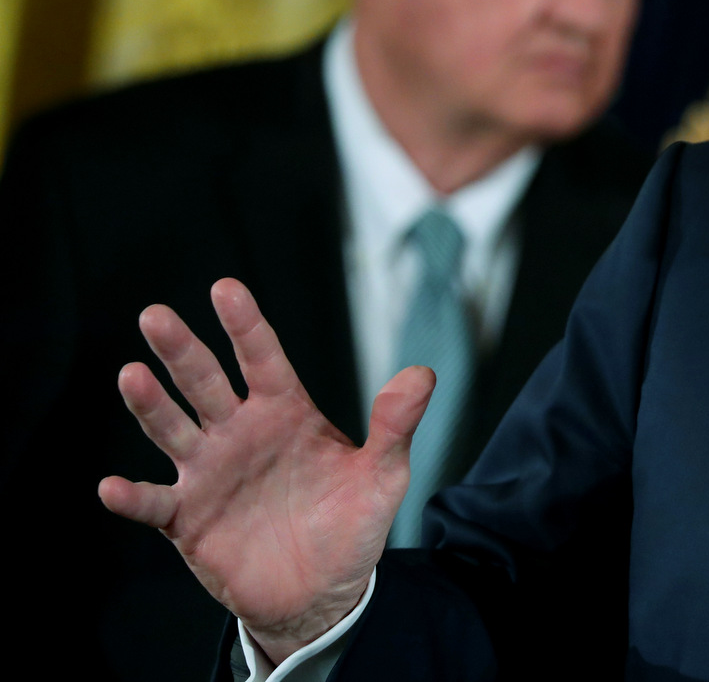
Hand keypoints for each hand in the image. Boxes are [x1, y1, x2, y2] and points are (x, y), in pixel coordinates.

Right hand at [98, 278, 433, 665]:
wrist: (322, 593)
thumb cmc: (350, 524)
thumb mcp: (383, 475)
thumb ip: (395, 425)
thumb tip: (423, 374)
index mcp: (285, 412)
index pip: (262, 359)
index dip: (245, 325)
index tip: (226, 288)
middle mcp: (239, 433)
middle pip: (204, 383)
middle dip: (182, 350)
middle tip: (155, 316)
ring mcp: (209, 473)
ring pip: (172, 430)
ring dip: (150, 406)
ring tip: (132, 376)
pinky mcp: (188, 519)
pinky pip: (154, 504)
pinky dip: (132, 497)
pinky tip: (111, 487)